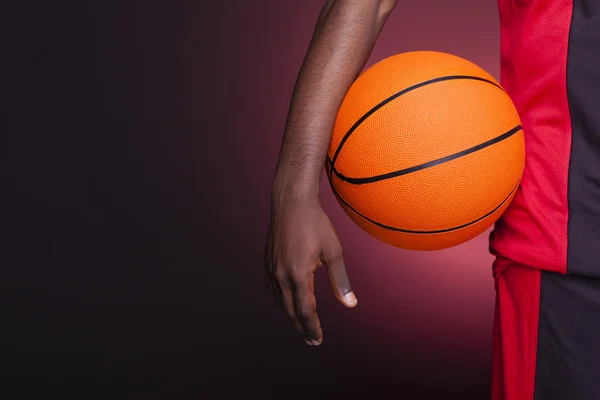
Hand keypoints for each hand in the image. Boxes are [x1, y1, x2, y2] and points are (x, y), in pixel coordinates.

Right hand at [264, 191, 356, 345]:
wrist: (291, 202)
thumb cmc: (315, 223)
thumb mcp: (334, 251)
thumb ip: (341, 280)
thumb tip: (350, 304)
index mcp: (298, 274)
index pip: (306, 310)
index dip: (312, 328)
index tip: (318, 340)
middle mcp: (281, 275)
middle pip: (290, 310)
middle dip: (301, 327)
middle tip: (311, 340)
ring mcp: (271, 268)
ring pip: (280, 300)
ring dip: (291, 315)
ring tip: (301, 324)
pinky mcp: (267, 261)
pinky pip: (273, 288)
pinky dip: (281, 299)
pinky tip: (287, 301)